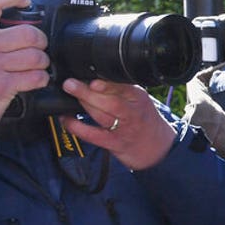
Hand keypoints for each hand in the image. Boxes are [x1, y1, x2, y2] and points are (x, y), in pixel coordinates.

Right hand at [0, 0, 50, 143]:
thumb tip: (13, 23)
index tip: (25, 1)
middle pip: (28, 32)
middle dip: (41, 42)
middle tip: (38, 50)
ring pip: (36, 56)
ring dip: (42, 64)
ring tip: (35, 69)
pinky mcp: (0, 86)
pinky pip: (36, 77)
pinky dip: (41, 80)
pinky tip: (33, 82)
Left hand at [59, 79, 177, 170]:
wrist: (158, 148)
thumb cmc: (144, 120)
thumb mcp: (139, 100)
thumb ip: (121, 89)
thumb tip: (93, 76)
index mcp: (138, 97)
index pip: (123, 87)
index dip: (106, 83)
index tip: (92, 79)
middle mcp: (132, 112)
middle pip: (111, 101)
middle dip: (88, 92)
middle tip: (70, 84)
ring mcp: (123, 129)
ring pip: (101, 115)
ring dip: (83, 104)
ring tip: (68, 94)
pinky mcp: (114, 143)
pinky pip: (92, 135)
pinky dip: (76, 126)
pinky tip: (66, 119)